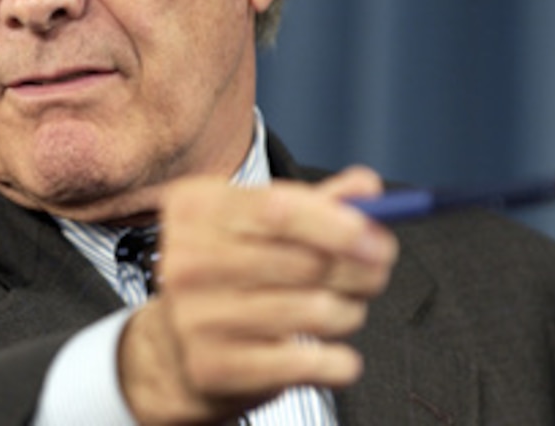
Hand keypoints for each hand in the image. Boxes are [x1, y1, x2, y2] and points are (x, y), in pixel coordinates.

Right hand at [117, 166, 397, 424]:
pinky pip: (305, 363)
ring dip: (350, 312)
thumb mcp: (258, 226)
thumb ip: (315, 203)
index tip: (378, 237)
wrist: (176, 347)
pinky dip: (338, 362)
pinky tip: (336, 355)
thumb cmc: (227, 274)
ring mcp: (197, 316)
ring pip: (312, 311)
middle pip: (304, 262)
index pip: (280, 209)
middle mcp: (189, 260)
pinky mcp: (214, 366)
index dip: (339, 224)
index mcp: (197, 209)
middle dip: (360, 269)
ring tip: (348, 310)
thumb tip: (367, 187)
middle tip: (378, 272)